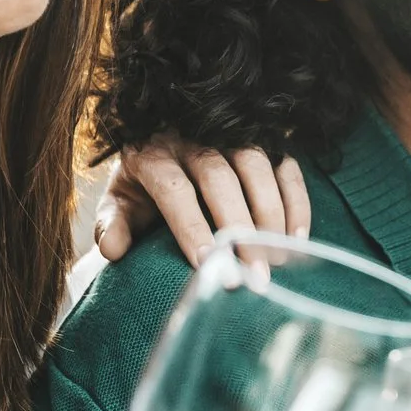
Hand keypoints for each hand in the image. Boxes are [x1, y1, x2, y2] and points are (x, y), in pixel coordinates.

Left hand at [96, 131, 310, 262]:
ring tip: (277, 259)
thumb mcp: (122, 203)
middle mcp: (192, 138)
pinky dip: (295, 202)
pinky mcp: (263, 142)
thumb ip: (114, 225)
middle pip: (219, 178)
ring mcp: (232, 136)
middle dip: (239, 227)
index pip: (173, 188)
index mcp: (153, 155)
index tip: (206, 263)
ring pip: (256, 167)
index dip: (190, 224)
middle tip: (254, 273)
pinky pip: (285, 168)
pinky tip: (297, 239)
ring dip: (270, 214)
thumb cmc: (145, 187)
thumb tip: (114, 251)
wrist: (167, 147)